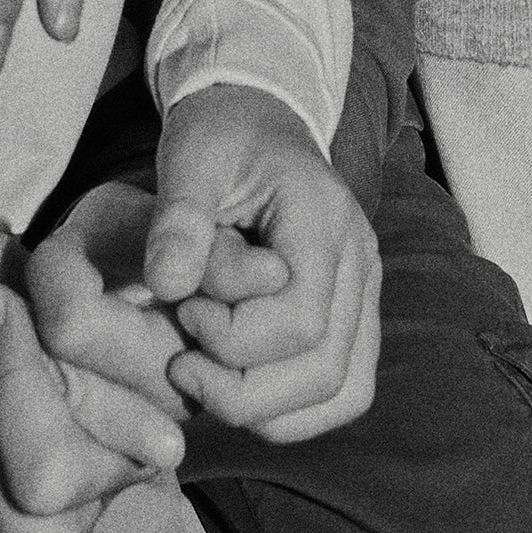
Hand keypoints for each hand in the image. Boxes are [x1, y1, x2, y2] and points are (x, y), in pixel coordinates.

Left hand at [141, 83, 381, 442]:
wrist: (258, 122)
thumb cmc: (221, 137)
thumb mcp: (189, 156)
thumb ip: (177, 218)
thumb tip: (166, 285)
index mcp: (323, 218)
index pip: (299, 320)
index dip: (231, 338)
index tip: (181, 308)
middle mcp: (360, 261)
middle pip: (325, 370)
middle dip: (242, 390)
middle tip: (181, 363)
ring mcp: (365, 293)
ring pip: (342, 393)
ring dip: (266, 410)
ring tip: (204, 378)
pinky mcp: (355, 317)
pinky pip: (343, 390)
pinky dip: (291, 411)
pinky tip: (235, 387)